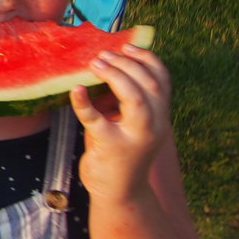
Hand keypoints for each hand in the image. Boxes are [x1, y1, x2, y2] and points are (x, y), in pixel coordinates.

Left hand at [72, 43, 173, 201]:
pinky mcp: (109, 147)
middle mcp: (153, 126)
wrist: (120, 193)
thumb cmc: (121, 154)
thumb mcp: (133, 126)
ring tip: (96, 63)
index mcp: (160, 118)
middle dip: (128, 64)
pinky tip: (76, 90)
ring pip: (135, 99)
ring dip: (115, 76)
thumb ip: (129, 102)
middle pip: (150, 85)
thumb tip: (109, 68)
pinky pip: (96, 120)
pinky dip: (84, 103)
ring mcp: (133, 137)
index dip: (147, 59)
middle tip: (104, 55)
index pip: (163, 80)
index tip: (128, 46)